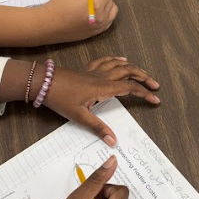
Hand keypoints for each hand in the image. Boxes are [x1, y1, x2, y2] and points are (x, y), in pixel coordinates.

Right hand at [39, 0, 117, 42]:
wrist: (48, 26)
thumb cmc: (58, 7)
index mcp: (96, 5)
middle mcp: (101, 17)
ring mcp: (100, 27)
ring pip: (112, 10)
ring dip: (106, 2)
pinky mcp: (96, 33)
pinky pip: (108, 21)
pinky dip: (105, 13)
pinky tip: (94, 9)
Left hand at [43, 57, 159, 144]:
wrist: (43, 81)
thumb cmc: (59, 98)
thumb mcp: (78, 116)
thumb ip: (97, 127)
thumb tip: (113, 140)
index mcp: (103, 88)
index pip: (129, 88)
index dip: (144, 93)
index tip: (155, 99)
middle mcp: (102, 77)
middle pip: (128, 72)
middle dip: (144, 77)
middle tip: (154, 85)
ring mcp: (94, 71)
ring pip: (119, 64)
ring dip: (133, 68)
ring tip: (143, 73)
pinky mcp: (87, 69)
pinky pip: (105, 60)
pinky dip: (116, 59)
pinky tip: (121, 59)